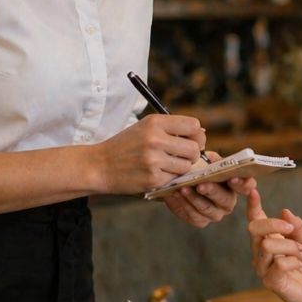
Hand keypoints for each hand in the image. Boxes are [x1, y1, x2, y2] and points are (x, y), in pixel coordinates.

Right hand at [91, 114, 205, 193]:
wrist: (98, 165)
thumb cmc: (125, 146)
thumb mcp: (145, 128)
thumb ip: (172, 128)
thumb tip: (202, 132)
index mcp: (155, 122)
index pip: (193, 125)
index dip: (197, 135)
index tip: (192, 141)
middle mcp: (155, 139)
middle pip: (194, 148)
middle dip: (192, 154)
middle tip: (181, 157)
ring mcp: (153, 159)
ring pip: (187, 165)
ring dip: (181, 168)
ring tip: (166, 165)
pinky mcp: (152, 178)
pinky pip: (175, 178)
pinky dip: (169, 178)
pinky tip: (155, 173)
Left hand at [163, 153, 241, 227]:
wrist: (181, 180)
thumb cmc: (199, 168)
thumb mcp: (208, 160)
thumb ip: (213, 160)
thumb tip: (214, 160)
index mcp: (236, 185)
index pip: (247, 186)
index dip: (243, 184)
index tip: (233, 178)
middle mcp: (229, 202)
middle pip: (225, 200)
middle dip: (212, 191)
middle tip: (200, 185)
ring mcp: (216, 214)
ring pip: (208, 210)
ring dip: (194, 199)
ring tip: (182, 189)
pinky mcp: (201, 221)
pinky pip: (194, 217)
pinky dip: (184, 206)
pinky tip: (176, 195)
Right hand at [245, 183, 301, 301]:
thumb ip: (297, 226)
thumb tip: (284, 210)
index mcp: (269, 239)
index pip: (255, 220)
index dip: (252, 205)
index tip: (253, 190)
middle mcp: (261, 251)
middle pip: (254, 228)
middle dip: (274, 224)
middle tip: (291, 229)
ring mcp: (262, 267)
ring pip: (268, 245)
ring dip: (290, 246)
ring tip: (300, 254)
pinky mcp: (269, 281)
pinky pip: (278, 263)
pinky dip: (292, 261)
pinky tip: (297, 265)